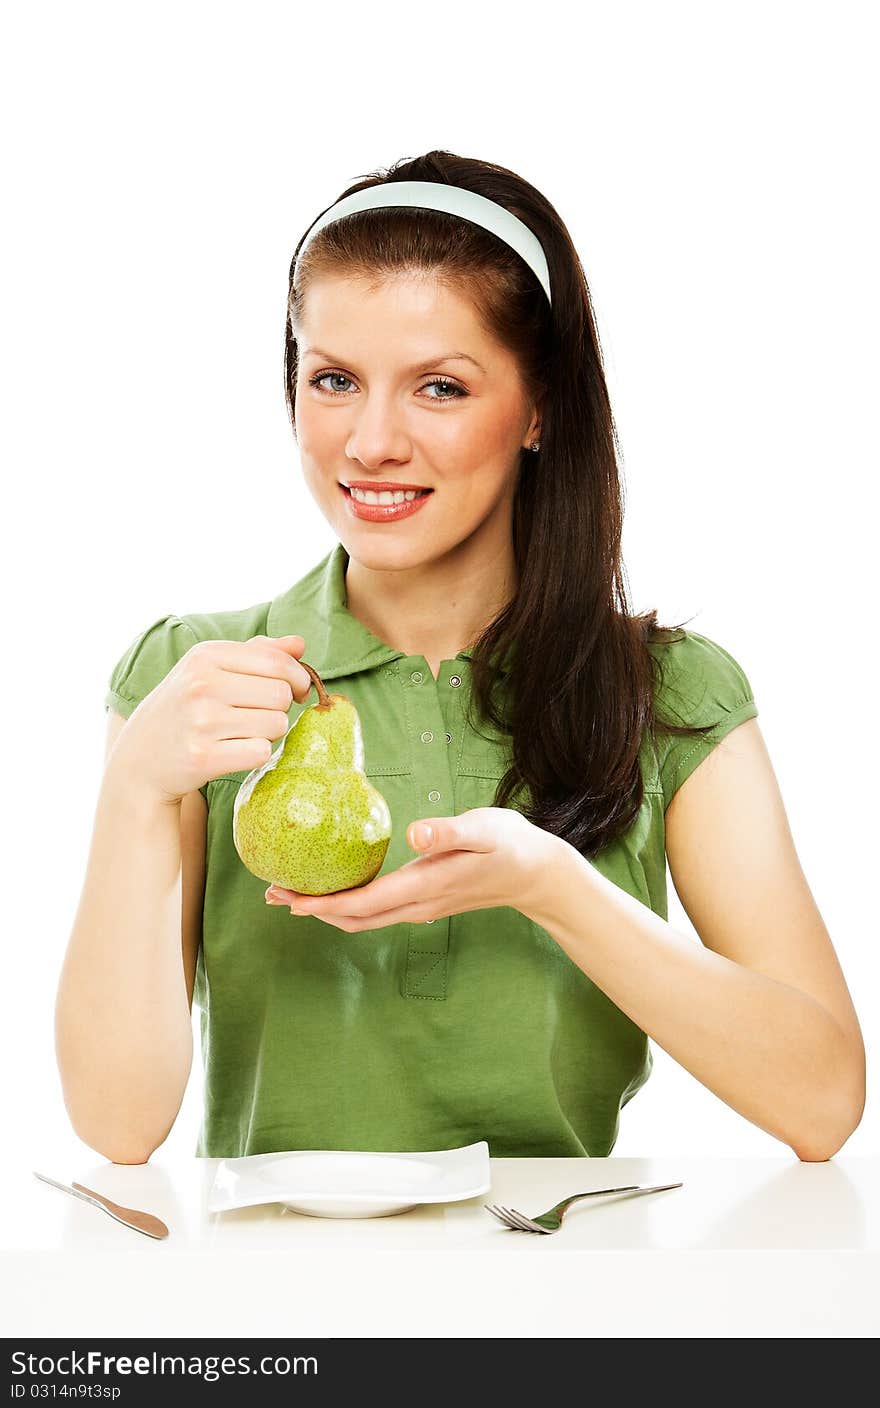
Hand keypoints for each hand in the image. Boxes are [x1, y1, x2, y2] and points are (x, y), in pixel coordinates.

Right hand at [109, 633, 312, 805]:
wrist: (140, 758)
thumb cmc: (185, 708)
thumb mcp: (210, 669)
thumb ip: (258, 653)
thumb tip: (300, 645)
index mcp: (206, 656)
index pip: (278, 662)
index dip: (297, 678)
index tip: (295, 690)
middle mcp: (202, 684)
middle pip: (281, 695)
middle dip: (280, 708)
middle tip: (259, 715)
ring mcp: (201, 721)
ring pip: (276, 724)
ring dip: (269, 733)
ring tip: (242, 733)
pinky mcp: (203, 757)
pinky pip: (261, 752)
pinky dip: (255, 755)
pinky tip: (234, 752)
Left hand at [264, 807, 557, 930]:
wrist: (538, 875)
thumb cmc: (511, 845)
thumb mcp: (484, 831)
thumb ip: (449, 832)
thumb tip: (415, 833)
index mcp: (425, 887)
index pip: (363, 904)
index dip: (321, 903)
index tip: (286, 896)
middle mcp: (417, 904)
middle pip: (353, 918)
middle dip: (311, 909)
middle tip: (271, 894)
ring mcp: (420, 907)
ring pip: (363, 919)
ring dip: (326, 910)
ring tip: (291, 895)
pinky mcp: (424, 901)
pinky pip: (376, 911)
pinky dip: (348, 905)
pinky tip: (336, 888)